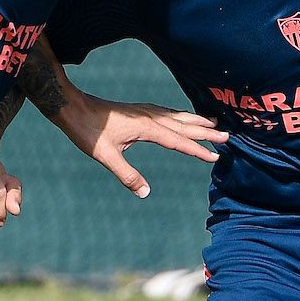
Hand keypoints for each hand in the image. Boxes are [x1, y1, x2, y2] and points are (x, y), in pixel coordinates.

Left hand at [56, 96, 227, 198]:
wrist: (72, 106)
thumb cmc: (88, 131)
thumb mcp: (106, 156)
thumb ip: (127, 175)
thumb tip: (145, 193)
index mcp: (146, 128)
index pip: (178, 141)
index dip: (198, 150)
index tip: (215, 157)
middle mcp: (150, 117)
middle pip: (184, 125)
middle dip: (206, 133)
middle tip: (227, 137)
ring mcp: (145, 111)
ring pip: (177, 116)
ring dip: (196, 121)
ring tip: (213, 123)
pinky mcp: (138, 110)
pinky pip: (167, 112)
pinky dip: (181, 115)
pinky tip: (181, 117)